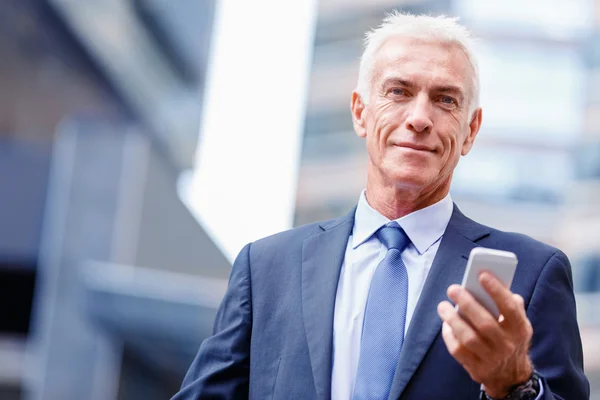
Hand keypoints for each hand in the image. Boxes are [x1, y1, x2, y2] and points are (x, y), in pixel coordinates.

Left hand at [437, 272, 533, 397]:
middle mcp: (507, 345)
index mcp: (520, 329)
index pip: (510, 308)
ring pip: (469, 337)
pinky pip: (458, 350)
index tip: (482, 274)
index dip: (497, 290)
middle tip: (453, 289)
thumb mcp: (519, 324)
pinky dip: (449, 336)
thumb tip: (498, 283)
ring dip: (453, 319)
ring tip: (443, 306)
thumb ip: (512, 305)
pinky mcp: (476, 368)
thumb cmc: (510, 339)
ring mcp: (492, 358)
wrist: (510, 376)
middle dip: (467, 303)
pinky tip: (446, 324)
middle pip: (485, 322)